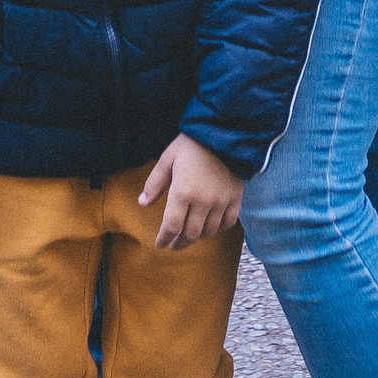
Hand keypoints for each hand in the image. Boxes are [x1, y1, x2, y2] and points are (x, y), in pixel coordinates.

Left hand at [138, 133, 243, 248]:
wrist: (225, 132)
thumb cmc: (192, 144)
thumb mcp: (168, 158)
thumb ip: (155, 182)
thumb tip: (142, 203)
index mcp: (183, 191)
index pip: (171, 226)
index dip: (164, 238)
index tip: (159, 244)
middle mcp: (203, 201)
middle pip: (190, 233)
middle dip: (179, 243)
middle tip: (173, 245)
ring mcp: (221, 201)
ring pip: (208, 231)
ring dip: (197, 237)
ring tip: (189, 237)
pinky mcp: (235, 198)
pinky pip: (228, 223)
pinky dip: (218, 229)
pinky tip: (210, 228)